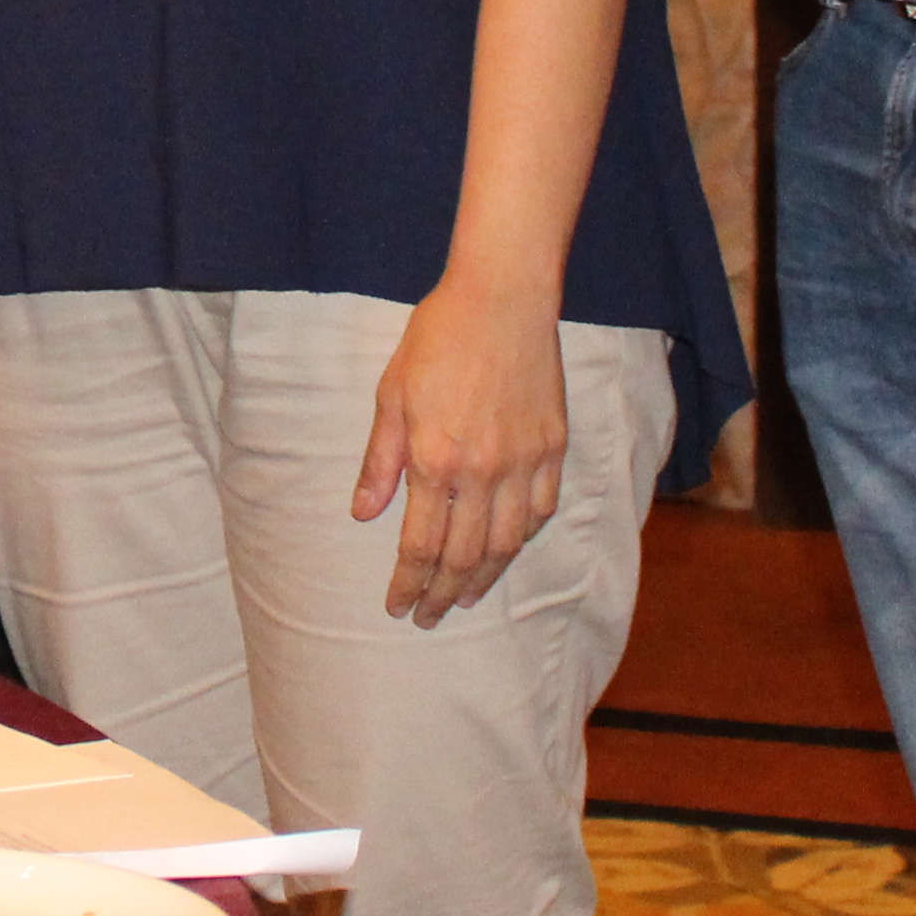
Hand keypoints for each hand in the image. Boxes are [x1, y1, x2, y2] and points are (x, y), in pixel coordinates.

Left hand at [354, 274, 567, 627]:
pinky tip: (506, 549)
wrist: (502, 299)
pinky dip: (522, 538)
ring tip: (463, 595)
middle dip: (441, 593)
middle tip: (427, 617)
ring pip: (507, 543)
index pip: (419, 545)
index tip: (396, 606)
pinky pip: (541, 510)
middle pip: (463, 555)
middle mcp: (481, 472)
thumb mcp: (390, 395)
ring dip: (484, 577)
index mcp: (433, 459)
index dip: (407, 583)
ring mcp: (523, 462)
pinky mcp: (553, 448)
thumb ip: (379, 461)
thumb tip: (362, 514)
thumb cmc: (437, 339)